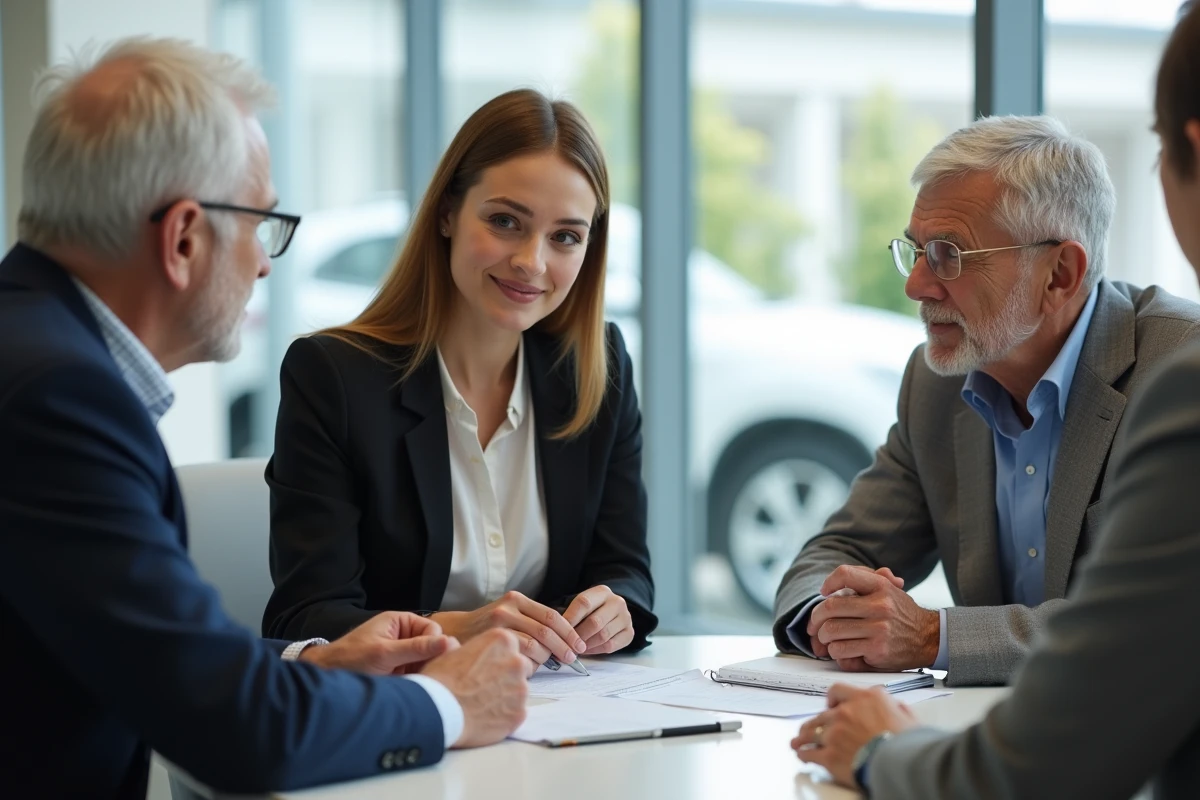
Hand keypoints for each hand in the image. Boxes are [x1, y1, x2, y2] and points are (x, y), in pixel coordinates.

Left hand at [298, 611, 454, 674]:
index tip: (432, 662)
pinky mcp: (399, 671)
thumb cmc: (350, 659)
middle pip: (431, 646)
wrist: (326, 676)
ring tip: (418, 685)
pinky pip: (417, 674)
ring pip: (426, 662)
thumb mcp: (385, 653)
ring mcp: (401, 654)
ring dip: (424, 673)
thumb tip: (449, 642)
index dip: (435, 645)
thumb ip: (417, 648)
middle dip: (431, 660)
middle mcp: (403, 635)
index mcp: (400, 622)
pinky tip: (414, 690)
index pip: (432, 629)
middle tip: (426, 677)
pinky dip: (417, 681)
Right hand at [421, 628, 531, 747]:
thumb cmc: (440, 679)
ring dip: (506, 696)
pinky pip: (516, 712)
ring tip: (482, 703)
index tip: (486, 667)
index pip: (511, 646)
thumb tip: (462, 649)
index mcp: (502, 640)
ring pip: (519, 691)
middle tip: (485, 686)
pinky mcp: (519, 713)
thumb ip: (470, 647)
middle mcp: (517, 661)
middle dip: (507, 676)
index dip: (497, 658)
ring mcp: (521, 689)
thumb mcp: (450, 650)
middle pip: (520, 667)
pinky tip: (485, 717)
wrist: (437, 710)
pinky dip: (505, 715)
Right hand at [430, 591, 587, 669]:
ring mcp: (499, 624)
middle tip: (571, 659)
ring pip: (535, 644)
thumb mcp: (507, 617)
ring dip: (546, 658)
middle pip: (547, 630)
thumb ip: (529, 624)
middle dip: (563, 646)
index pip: (552, 616)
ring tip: (549, 666)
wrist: (450, 634)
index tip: (579, 645)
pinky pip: (521, 656)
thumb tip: (561, 641)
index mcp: (516, 600)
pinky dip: (530, 666)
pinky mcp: (492, 640)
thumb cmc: (483, 631)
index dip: (569, 632)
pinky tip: (529, 671)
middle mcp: (508, 608)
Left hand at [563, 585, 633, 654]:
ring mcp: (626, 618)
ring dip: (586, 645)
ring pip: (603, 636)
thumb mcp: (582, 605)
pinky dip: (596, 650)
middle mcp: (617, 602)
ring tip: (575, 649)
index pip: (584, 603)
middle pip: (595, 622)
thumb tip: (555, 631)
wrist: (612, 612)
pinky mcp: (630, 633)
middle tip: (566, 645)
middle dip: (578, 636)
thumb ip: (571, 614)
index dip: (570, 618)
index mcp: (602, 591)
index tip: (558, 630)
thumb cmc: (591, 610)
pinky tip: (587, 650)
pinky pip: (611, 646)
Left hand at [791, 684, 916, 786]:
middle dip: (816, 722)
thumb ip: (896, 707)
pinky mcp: (829, 754)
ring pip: (810, 731)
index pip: (838, 690)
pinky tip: (803, 755)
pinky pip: (809, 753)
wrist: (903, 763)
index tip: (830, 705)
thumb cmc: (909, 743)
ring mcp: (834, 733)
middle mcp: (846, 712)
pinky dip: (805, 754)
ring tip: (799, 741)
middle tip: (812, 727)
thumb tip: (894, 707)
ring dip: (804, 736)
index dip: (832, 699)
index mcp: (866, 699)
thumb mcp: (908, 716)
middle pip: (821, 714)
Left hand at [806, 565, 937, 670]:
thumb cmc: (902, 614)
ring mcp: (879, 629)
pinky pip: (841, 651)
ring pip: (831, 632)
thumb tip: (835, 583)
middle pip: (830, 607)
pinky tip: (842, 650)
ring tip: (828, 639)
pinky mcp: (877, 651)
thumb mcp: (891, 589)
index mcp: (880, 586)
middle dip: (816, 617)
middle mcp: (880, 606)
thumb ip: (867, 578)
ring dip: (824, 638)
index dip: (828, 582)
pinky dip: (836, 653)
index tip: (824, 592)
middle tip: (814, 624)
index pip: (845, 574)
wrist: (929, 638)